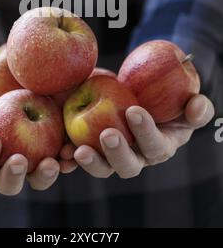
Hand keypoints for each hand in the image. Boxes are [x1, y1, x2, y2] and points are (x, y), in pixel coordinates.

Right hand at [0, 86, 76, 195]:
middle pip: (9, 183)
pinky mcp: (48, 148)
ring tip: (51, 163)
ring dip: (45, 174)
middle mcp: (4, 168)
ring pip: (37, 178)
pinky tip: (71, 152)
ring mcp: (29, 160)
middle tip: (19, 160)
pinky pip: (59, 159)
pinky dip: (66, 158)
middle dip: (15, 175)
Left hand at [74, 94, 213, 177]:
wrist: (130, 87)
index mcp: (160, 145)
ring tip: (78, 151)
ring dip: (92, 163)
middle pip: (128, 167)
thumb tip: (196, 105)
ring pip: (103, 168)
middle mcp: (137, 156)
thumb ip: (196, 104)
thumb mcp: (182, 94)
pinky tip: (61, 151)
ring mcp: (112, 156)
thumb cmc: (162, 91)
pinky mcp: (91, 149)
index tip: (134, 110)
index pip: (156, 146)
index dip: (147, 132)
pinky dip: (69, 158)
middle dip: (118, 153)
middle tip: (107, 135)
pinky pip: (80, 159)